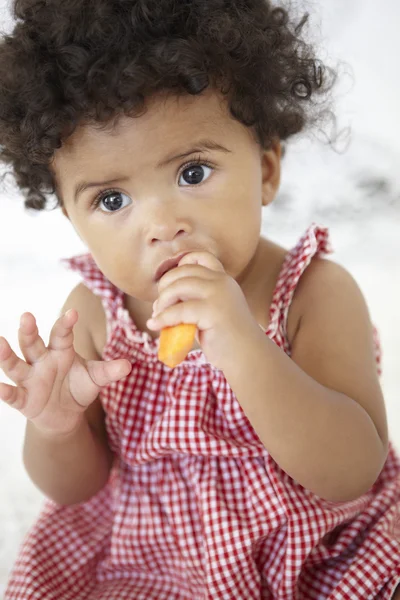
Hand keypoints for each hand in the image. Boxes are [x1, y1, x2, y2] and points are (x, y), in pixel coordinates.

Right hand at [0, 310, 130, 436]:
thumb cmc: (79, 388)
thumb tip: (129, 366)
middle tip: (27, 316)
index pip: (61, 334)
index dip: (66, 324)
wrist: (66, 415)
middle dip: (29, 331)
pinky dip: (4, 391)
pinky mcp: (23, 399)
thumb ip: (109, 371)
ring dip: (7, 354)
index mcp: (60, 351)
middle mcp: (41, 361)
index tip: (73, 313)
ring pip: (15, 364)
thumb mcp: (96, 379)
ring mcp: (30, 379)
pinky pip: (12, 394)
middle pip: (32, 343)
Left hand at [147, 252, 259, 368]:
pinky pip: (178, 310)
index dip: (181, 263)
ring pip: (178, 287)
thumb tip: (160, 303)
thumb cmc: (227, 340)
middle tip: (159, 305)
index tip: (170, 283)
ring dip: (162, 301)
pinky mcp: (212, 311)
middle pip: (183, 271)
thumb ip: (192, 302)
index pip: (202, 257)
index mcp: (224, 280)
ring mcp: (218, 294)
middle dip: (165, 286)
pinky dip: (162, 318)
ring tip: (157, 315)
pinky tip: (154, 325)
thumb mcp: (210, 312)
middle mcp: (222, 282)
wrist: (248, 356)